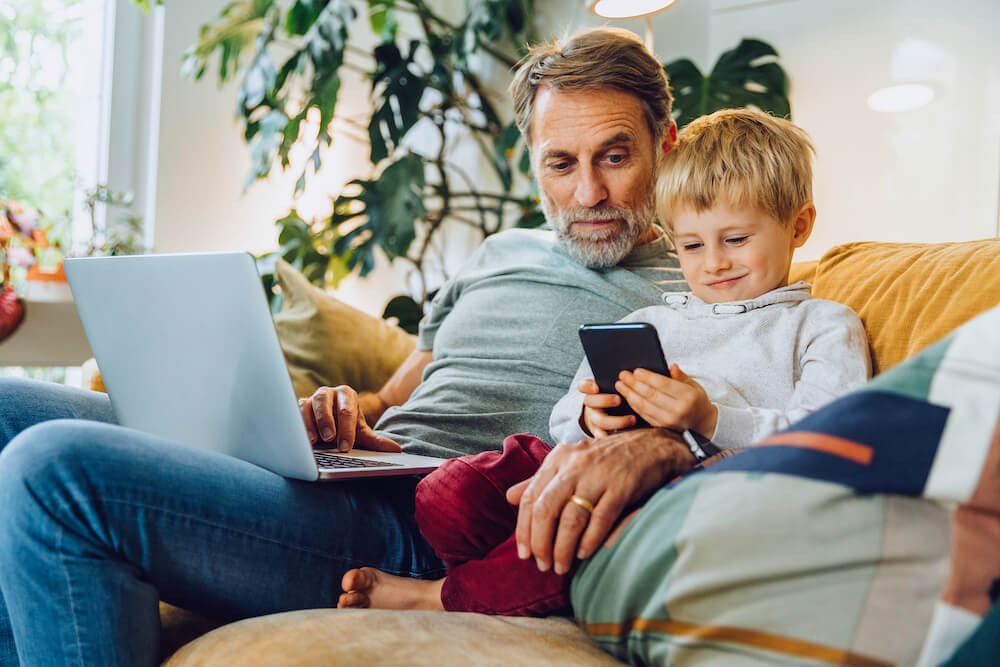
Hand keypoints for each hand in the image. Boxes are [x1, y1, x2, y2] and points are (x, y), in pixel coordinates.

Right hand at [298, 385, 401, 452]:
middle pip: (325, 401)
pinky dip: (298, 425)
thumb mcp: (360, 434)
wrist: (331, 426)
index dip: (347, 429)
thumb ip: (376, 441)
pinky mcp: (299, 407)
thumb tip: (397, 449)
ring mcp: (312, 399)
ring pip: (308, 404)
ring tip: (314, 440)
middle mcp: (329, 393)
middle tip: (329, 438)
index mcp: (347, 395)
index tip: (346, 447)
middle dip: (327, 420)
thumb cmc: (346, 428)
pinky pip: (296, 412)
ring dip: (310, 422)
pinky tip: (302, 439)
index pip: (347, 410)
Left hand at [505, 428, 694, 575]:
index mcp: (558, 458)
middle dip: (541, 543)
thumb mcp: (570, 462)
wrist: (652, 446)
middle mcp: (575, 465)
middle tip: (543, 565)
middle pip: (546, 510)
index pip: (531, 498)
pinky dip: (590, 541)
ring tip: (562, 566)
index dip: (524, 530)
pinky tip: (585, 554)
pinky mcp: (621, 488)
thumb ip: (540, 481)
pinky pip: (600, 521)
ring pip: (572, 519)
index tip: (524, 554)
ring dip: (564, 549)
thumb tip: (508, 497)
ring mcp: (599, 476)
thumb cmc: (606, 460)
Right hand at [579, 378, 635, 436]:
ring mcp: (594, 419)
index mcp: (591, 391)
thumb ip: (616, 382)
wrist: (603, 413)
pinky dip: (610, 437)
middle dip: (604, 400)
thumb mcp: (608, 387)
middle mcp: (591, 405)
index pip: (583, 386)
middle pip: (591, 402)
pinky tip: (622, 438)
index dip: (588, 387)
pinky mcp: (599, 431)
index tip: (596, 387)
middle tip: (619, 399)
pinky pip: (602, 436)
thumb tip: (631, 375)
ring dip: (616, 420)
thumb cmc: (611, 395)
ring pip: (600, 421)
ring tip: (632, 419)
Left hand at [615, 364, 717, 437]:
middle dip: (634, 384)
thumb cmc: (696, 400)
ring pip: (645, 406)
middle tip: (623, 375)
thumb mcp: (693, 385)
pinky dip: (634, 405)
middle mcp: (678, 410)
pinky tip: (627, 397)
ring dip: (630, 394)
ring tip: (620, 385)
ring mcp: (669, 420)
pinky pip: (644, 415)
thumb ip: (681, 376)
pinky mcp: (662, 427)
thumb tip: (671, 366)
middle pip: (651, 395)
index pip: (663, 385)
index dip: (648, 377)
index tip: (636, 371)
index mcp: (688, 396)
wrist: (702, 423)